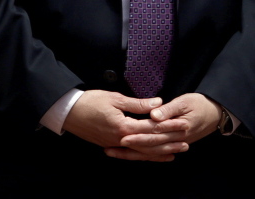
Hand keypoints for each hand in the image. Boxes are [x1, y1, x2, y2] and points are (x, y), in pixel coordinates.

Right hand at [63, 91, 180, 160]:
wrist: (68, 112)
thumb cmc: (90, 102)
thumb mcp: (115, 98)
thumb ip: (138, 104)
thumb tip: (158, 103)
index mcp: (124, 127)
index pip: (151, 127)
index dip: (169, 125)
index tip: (183, 124)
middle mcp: (121, 140)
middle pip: (150, 143)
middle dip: (169, 142)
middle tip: (186, 141)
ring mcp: (115, 145)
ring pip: (142, 152)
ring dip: (160, 152)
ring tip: (177, 152)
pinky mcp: (111, 146)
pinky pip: (132, 154)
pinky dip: (146, 155)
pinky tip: (156, 156)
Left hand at [111, 93, 220, 160]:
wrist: (216, 113)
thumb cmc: (200, 104)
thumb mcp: (185, 101)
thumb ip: (168, 110)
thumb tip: (154, 116)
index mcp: (177, 127)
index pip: (154, 134)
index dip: (138, 136)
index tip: (123, 136)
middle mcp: (176, 139)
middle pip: (152, 145)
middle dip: (133, 147)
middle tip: (116, 146)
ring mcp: (176, 143)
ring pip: (154, 152)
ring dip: (137, 153)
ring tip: (120, 153)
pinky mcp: (176, 144)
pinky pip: (160, 152)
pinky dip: (148, 155)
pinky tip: (136, 156)